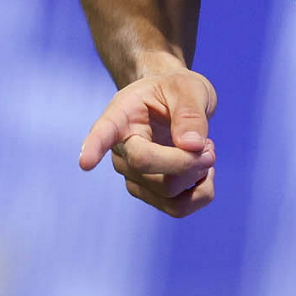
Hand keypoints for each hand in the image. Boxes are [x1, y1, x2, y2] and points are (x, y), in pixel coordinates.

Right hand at [79, 68, 217, 216]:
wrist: (177, 102)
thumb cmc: (177, 90)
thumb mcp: (188, 87)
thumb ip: (190, 112)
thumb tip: (191, 146)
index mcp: (122, 115)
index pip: (104, 132)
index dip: (94, 146)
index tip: (85, 161)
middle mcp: (122, 150)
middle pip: (147, 166)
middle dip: (187, 160)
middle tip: (210, 146)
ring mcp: (134, 176)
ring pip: (167, 192)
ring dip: (198, 174)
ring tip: (206, 151)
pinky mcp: (152, 194)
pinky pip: (178, 208)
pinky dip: (201, 192)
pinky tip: (203, 171)